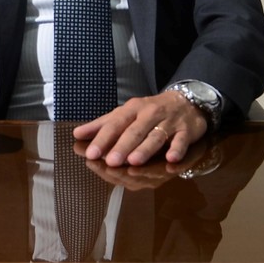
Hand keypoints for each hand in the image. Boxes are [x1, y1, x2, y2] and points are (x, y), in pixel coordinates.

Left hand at [73, 91, 206, 166]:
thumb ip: (102, 125)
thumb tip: (77, 134)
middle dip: (123, 146)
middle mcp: (150, 113)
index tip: (91, 154)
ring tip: (134, 161)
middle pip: (135, 131)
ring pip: (156, 136)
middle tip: (111, 162)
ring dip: (145, 149)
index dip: (103, 139)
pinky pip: (182, 140)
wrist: (187, 100)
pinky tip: (171, 159)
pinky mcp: (186, 130)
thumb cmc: (150, 111)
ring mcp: (169, 122)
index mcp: (132, 109)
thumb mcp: (125, 113)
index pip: (115, 124)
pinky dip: (177, 149)